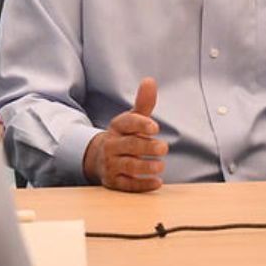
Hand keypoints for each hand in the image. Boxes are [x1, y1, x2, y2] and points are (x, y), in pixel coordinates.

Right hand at [83, 77, 167, 191]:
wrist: (101, 158)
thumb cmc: (125, 135)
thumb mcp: (133, 119)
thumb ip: (144, 103)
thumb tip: (150, 80)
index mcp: (118, 127)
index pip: (127, 123)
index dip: (141, 124)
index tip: (155, 127)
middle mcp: (112, 145)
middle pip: (130, 145)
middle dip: (146, 147)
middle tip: (164, 148)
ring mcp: (111, 164)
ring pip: (128, 166)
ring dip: (145, 167)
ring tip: (161, 165)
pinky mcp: (114, 182)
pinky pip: (127, 185)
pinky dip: (142, 185)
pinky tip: (157, 182)